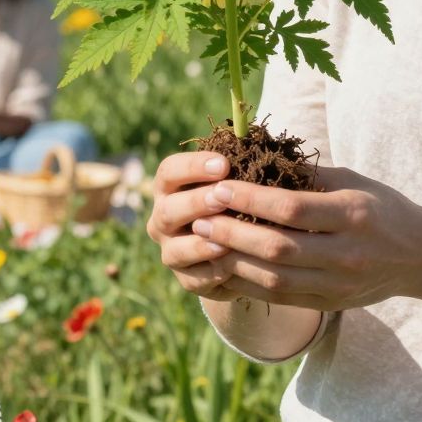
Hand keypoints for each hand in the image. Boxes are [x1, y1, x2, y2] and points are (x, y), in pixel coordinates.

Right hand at [146, 151, 235, 299]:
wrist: (241, 247)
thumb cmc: (239, 201)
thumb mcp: (238, 181)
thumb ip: (240, 166)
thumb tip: (258, 143)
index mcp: (171, 188)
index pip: (169, 172)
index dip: (192, 166)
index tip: (224, 163)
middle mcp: (164, 218)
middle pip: (168, 210)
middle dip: (195, 203)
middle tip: (221, 197)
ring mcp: (171, 250)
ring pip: (175, 250)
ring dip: (200, 244)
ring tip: (225, 240)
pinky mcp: (187, 278)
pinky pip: (194, 278)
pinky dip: (212, 273)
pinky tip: (232, 267)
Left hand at [189, 166, 421, 311]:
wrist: (421, 257)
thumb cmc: (383, 208)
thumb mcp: (355, 181)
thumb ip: (309, 174)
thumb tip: (258, 155)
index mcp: (354, 215)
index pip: (292, 209)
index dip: (251, 199)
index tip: (219, 186)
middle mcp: (347, 254)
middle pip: (278, 248)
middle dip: (233, 233)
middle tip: (199, 218)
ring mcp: (338, 284)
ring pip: (274, 278)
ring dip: (233, 261)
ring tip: (204, 243)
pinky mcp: (329, 303)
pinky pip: (280, 297)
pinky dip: (247, 283)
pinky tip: (223, 267)